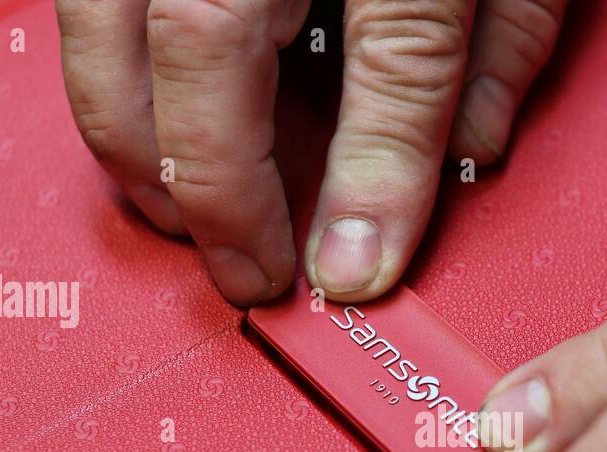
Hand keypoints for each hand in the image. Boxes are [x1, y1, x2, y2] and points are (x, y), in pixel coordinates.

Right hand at [56, 0, 566, 304]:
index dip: (370, 177)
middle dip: (211, 189)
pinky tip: (153, 124)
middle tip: (249, 269)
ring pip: (103, 27)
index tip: (353, 269)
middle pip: (198, 48)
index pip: (392, 54)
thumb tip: (468, 152)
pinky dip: (106, 74)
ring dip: (135, 146)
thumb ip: (502, 36)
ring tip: (185, 216)